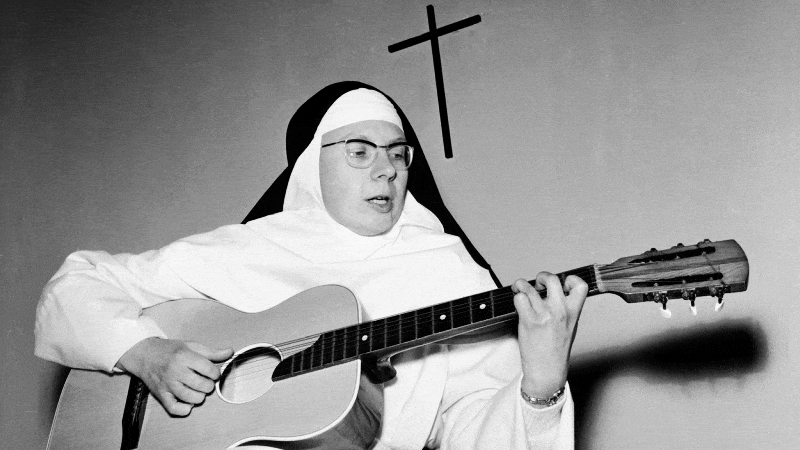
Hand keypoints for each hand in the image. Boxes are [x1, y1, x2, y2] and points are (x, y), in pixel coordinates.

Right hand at [116, 337, 233, 415]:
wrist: (144, 354)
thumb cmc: (169, 350)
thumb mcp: (191, 346)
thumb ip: (211, 352)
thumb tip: (230, 352)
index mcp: (184, 357)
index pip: (208, 369)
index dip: (215, 373)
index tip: (213, 373)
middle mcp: (175, 371)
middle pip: (202, 385)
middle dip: (209, 385)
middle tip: (205, 381)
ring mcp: (168, 384)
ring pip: (191, 398)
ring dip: (200, 396)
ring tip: (198, 389)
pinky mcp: (161, 395)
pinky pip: (174, 408)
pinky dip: (185, 409)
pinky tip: (189, 402)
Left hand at [512, 272, 587, 400]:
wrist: (547, 370)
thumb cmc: (557, 349)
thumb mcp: (570, 326)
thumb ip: (566, 308)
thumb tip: (556, 291)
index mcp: (573, 312)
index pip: (580, 285)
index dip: (570, 279)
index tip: (562, 283)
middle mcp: (560, 311)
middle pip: (551, 279)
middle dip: (541, 276)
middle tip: (537, 284)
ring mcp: (544, 315)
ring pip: (529, 287)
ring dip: (521, 285)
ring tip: (520, 290)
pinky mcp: (529, 321)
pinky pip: (520, 299)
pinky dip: (517, 298)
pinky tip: (518, 303)